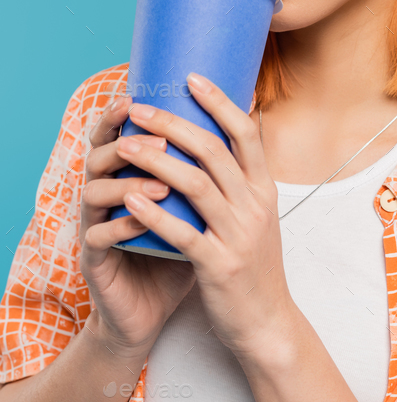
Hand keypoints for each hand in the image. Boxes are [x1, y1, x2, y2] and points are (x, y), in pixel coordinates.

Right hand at [80, 96, 196, 356]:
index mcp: (128, 178)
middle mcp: (107, 196)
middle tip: (159, 139)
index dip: (122, 114)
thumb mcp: (197, 211)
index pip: (118, 135)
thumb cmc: (177, 255)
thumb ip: (209, 176)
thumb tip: (247, 130)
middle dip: (130, 141)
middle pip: (101, 154)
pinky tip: (141, 219)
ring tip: (161, 181)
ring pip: (95, 191)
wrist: (151, 314)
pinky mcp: (94, 259)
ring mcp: (95, 225)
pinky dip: (122, 224)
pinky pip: (99, 235)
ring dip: (129, 183)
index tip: (143, 94)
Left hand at [114, 73, 298, 362]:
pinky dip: (156, 215)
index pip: (245, 133)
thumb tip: (213, 142)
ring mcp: (239, 235)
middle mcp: (255, 205)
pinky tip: (131, 202)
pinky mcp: (220, 265)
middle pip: (213, 151)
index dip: (219, 102)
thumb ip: (239, 183)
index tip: (190, 78)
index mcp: (264, 189)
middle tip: (139, 109)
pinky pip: (184, 233)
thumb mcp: (257, 217)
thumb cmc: (253, 265)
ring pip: (195, 185)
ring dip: (156, 161)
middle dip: (173, 124)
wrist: (267, 322)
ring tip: (125, 147)